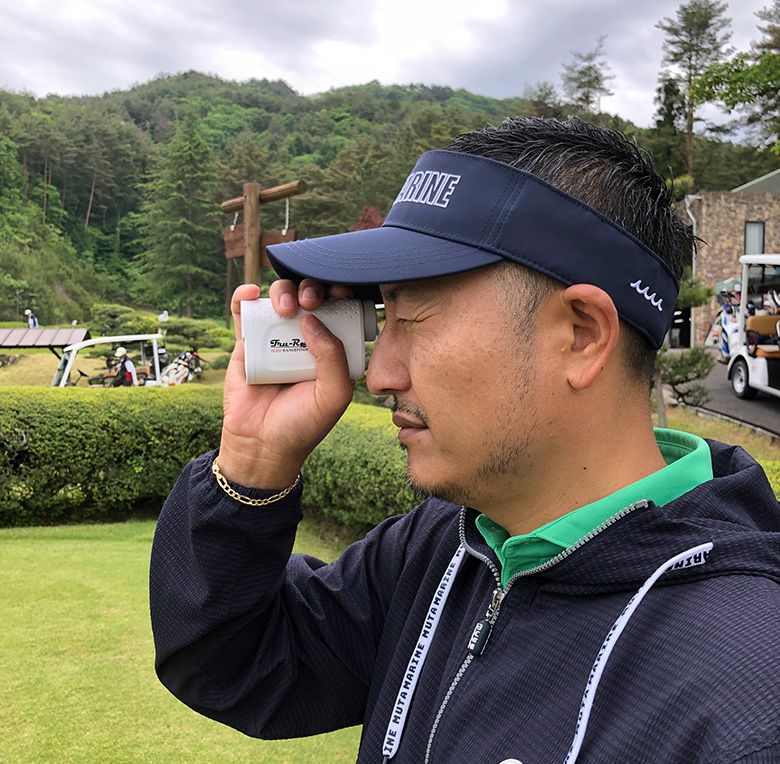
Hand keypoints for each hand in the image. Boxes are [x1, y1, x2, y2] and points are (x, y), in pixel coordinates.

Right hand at [218, 280, 353, 488]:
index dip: (340, 294)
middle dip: (312, 289)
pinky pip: (243, 313)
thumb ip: (333, 357)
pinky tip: (250, 294)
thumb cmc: (303, 424)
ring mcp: (275, 338)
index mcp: (332, 348)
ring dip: (282, 291)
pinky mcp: (246, 343)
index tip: (339, 292)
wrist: (262, 445)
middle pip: (309, 297)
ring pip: (279, 298)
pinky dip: (244, 296)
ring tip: (284, 307)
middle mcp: (305, 339)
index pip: (340, 311)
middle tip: (311, 301)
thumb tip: (311, 319)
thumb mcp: (333, 395)